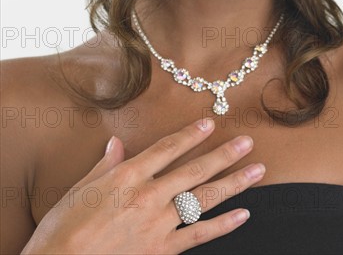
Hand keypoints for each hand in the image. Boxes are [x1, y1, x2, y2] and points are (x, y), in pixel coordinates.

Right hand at [21, 118, 264, 253]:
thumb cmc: (62, 231)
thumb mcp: (78, 191)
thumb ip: (104, 166)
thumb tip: (116, 142)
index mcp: (126, 177)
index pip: (166, 149)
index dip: (190, 134)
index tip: (210, 124)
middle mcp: (148, 196)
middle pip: (194, 170)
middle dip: (224, 154)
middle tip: (247, 142)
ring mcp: (157, 224)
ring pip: (203, 199)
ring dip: (233, 183)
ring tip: (257, 170)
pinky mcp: (161, 251)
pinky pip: (199, 235)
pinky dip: (223, 225)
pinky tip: (243, 214)